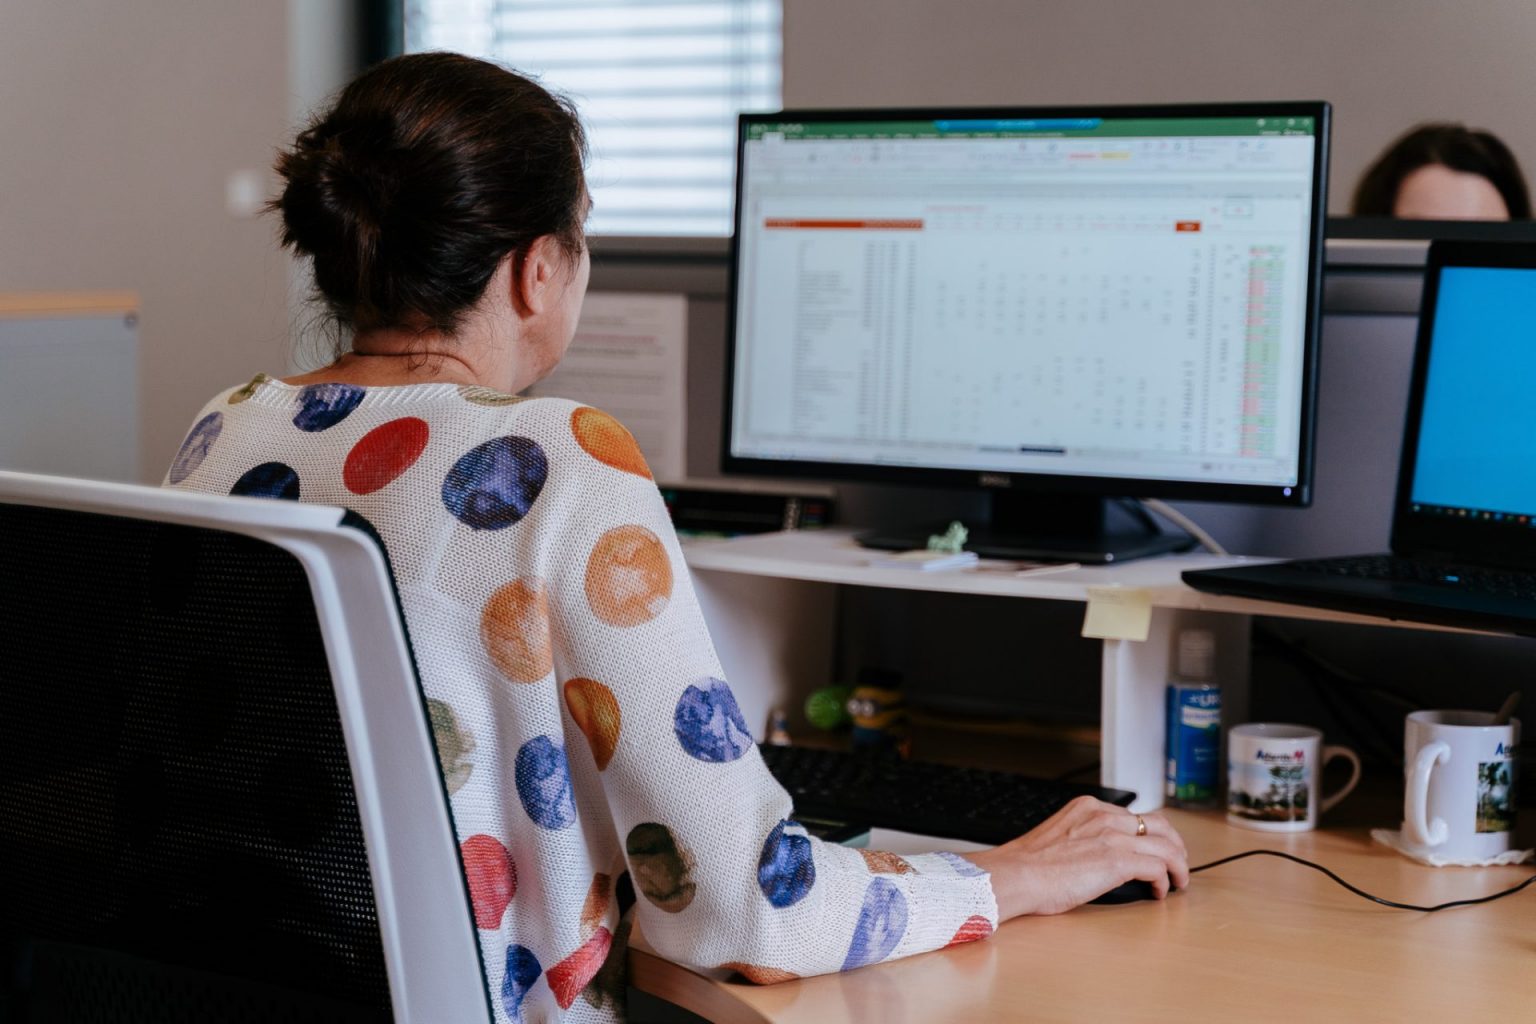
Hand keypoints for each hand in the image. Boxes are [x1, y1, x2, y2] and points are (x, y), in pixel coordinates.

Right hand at [960, 796, 1189, 918]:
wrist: (1015, 875)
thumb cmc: (1027, 866)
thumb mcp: (1058, 836)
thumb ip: (1082, 838)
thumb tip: (1098, 858)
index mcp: (1087, 807)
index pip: (1133, 815)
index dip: (1151, 834)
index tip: (1154, 849)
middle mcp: (1103, 815)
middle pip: (1158, 823)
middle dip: (1174, 844)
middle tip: (1177, 863)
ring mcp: (1112, 835)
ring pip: (1166, 844)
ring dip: (1178, 865)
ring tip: (1178, 881)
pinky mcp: (1119, 859)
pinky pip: (1159, 866)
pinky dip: (1166, 880)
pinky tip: (1160, 892)